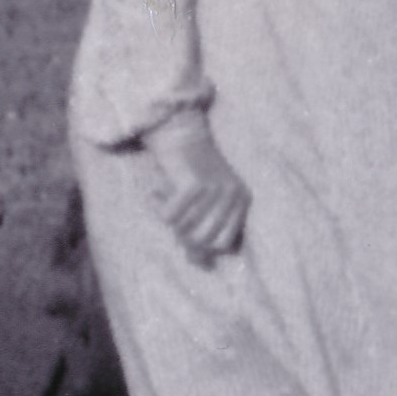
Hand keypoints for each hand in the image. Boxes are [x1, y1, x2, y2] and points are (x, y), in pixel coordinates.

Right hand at [144, 117, 249, 268]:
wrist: (179, 130)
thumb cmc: (188, 170)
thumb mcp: (202, 202)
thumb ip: (202, 230)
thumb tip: (202, 265)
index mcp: (242, 200)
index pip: (223, 244)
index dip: (201, 246)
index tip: (184, 234)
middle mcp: (233, 195)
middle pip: (204, 240)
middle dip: (181, 236)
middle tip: (170, 218)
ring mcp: (216, 189)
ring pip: (185, 229)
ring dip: (168, 220)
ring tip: (162, 200)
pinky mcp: (195, 184)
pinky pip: (169, 216)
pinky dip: (157, 206)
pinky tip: (155, 192)